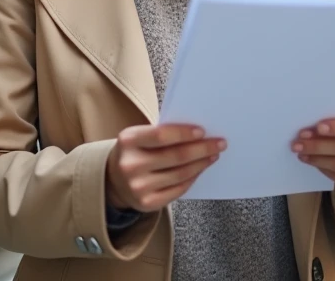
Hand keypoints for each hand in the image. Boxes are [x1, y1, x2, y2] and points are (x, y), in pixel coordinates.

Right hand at [106, 124, 224, 211]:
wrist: (115, 180)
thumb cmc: (135, 151)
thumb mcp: (140, 137)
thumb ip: (162, 134)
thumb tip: (199, 134)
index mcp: (128, 141)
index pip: (161, 135)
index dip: (184, 133)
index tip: (203, 131)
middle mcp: (131, 165)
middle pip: (175, 156)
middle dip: (201, 149)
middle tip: (219, 143)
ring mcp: (138, 187)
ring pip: (180, 174)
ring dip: (201, 163)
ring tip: (213, 155)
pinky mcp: (147, 203)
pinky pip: (178, 189)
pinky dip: (192, 178)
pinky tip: (200, 169)